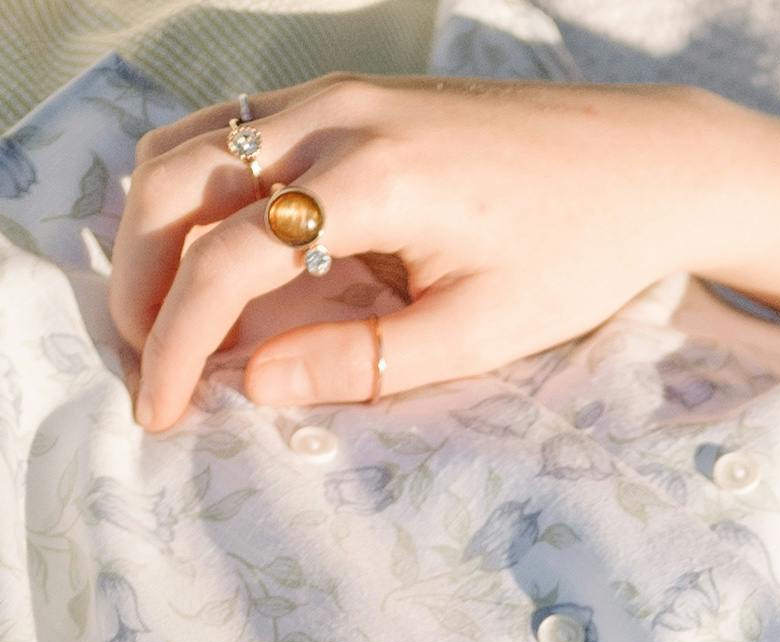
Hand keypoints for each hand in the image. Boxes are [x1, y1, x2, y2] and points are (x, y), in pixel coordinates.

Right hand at [113, 78, 739, 430]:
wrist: (642, 162)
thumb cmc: (578, 250)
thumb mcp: (481, 330)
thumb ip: (362, 360)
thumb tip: (254, 386)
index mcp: (377, 178)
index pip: (229, 258)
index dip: (177, 340)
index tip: (158, 412)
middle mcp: (338, 115)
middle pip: (174, 182)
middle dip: (137, 279)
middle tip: (141, 365)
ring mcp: (335, 92)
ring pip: (187, 144)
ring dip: (152, 230)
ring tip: (162, 319)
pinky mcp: (343, 93)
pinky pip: (227, 129)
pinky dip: (191, 191)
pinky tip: (204, 259)